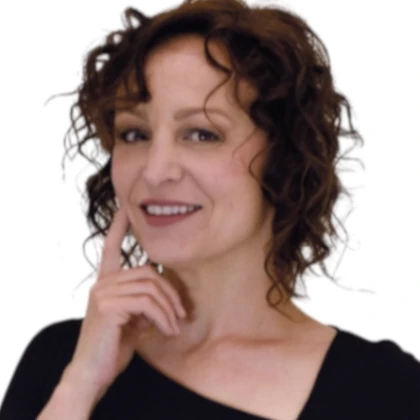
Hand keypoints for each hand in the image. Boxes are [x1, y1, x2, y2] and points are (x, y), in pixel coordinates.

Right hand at [62, 205, 186, 395]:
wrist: (92, 373)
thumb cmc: (113, 345)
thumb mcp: (132, 318)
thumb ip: (143, 300)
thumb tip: (164, 293)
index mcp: (107, 282)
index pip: (111, 247)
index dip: (118, 227)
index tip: (124, 208)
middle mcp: (103, 283)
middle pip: (148, 271)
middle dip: (171, 293)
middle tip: (182, 314)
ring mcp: (103, 292)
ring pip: (150, 287)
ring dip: (169, 309)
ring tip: (175, 327)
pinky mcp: (108, 306)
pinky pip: (147, 302)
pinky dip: (163, 317)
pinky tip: (167, 331)